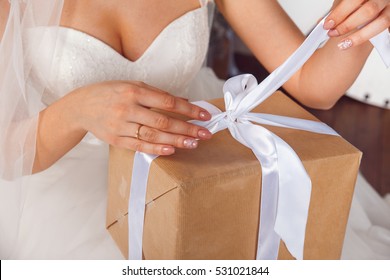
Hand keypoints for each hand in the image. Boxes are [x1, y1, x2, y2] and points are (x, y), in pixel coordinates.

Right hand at [70, 81, 211, 154]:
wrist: (81, 107)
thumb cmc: (110, 93)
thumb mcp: (132, 85)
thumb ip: (157, 93)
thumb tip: (184, 99)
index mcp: (134, 91)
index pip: (168, 102)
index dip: (189, 109)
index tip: (205, 115)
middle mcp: (128, 108)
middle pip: (163, 121)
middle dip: (187, 128)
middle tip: (205, 134)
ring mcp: (121, 125)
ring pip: (153, 136)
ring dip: (176, 140)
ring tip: (193, 144)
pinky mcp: (116, 140)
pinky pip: (139, 146)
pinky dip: (156, 149)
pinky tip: (172, 150)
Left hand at [323, 0, 389, 48]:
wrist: (367, 10)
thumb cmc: (356, 5)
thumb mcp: (346, 3)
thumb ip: (338, 10)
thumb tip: (323, 22)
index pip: (354, 0)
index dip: (340, 13)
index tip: (327, 24)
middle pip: (369, 10)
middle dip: (348, 25)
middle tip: (332, 33)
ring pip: (381, 22)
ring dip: (359, 36)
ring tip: (342, 44)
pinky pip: (387, 29)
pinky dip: (371, 37)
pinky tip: (355, 43)